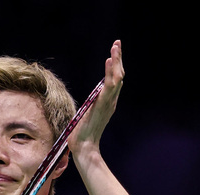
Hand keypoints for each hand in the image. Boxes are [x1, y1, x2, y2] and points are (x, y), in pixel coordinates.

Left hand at [67, 40, 124, 159]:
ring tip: (115, 46)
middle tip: (117, 43)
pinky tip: (109, 60)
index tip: (112, 54)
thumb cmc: (81, 134)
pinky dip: (110, 72)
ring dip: (116, 60)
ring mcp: (108, 103)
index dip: (114, 66)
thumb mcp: (85, 115)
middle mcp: (111, 101)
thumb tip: (84, 106)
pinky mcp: (103, 105)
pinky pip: (110, 85)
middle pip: (118, 75)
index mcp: (107, 103)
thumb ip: (88, 107)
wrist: (83, 147)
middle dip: (118, 58)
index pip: (113, 81)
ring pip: (117, 77)